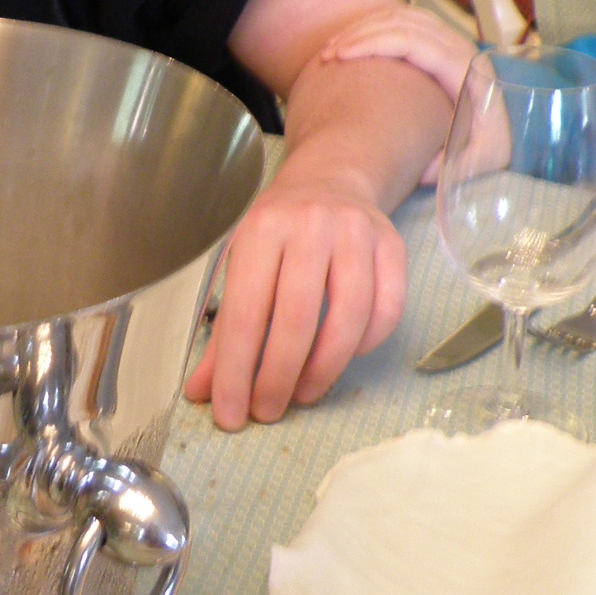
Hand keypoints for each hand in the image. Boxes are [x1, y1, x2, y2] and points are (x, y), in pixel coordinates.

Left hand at [180, 161, 405, 429]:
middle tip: (267, 411)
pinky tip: (342, 359)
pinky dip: (365, 345)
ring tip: (302, 394)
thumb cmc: (279, 230)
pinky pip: (387, 310)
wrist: (331, 179)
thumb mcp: (242, 264)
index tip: (230, 415)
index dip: (237, 372)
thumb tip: (202, 393)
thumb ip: (225, 330)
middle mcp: (310, 225)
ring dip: (324, 370)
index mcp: (262, 229)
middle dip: (278, 378)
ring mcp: (357, 233)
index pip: (246, 313)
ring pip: (348, 318)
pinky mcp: (394, 245)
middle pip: (297, 319)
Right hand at [320, 9, 506, 183]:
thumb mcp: (479, 160)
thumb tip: (421, 170)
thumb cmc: (489, 143)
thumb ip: (450, 167)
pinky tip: (352, 44)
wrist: (509, 127)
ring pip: (401, 16)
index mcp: (464, 69)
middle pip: (402, 22)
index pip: (413, 40)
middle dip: (360, 34)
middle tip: (328, 55)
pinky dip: (375, 27)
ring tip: (332, 49)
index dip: (374, 43)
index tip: (342, 56)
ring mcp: (449, 40)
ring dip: (364, 27)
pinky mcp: (440, 42)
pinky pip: (404, 21)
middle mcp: (458, 46)